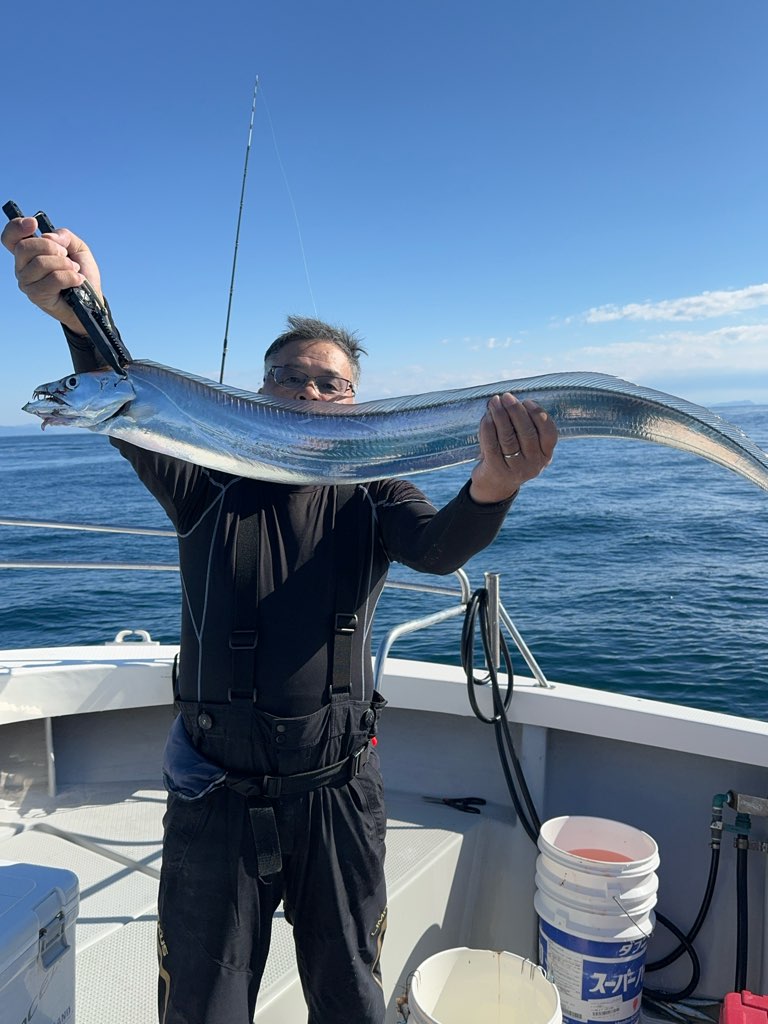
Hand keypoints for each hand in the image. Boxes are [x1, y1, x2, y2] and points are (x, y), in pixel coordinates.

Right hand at [1, 216, 101, 335]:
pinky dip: (71, 277)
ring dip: (64, 264)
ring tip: (75, 270)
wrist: (91, 301)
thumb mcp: (78, 248)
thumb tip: (50, 237)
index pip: (10, 238)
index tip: (33, 223)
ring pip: (40, 263)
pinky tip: (78, 280)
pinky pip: (54, 279)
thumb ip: (65, 236)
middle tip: (65, 255)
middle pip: (24, 247)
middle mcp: (22, 267)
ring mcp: (27, 282)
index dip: (16, 227)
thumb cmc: (81, 274)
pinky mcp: (36, 296)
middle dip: (51, 247)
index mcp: (28, 253)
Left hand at [469, 393, 557, 503]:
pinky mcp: (496, 470)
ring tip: (494, 402)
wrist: (495, 485)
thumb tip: (511, 401)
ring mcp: (516, 469)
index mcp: (546, 455)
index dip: (538, 414)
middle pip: (527, 432)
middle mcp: (534, 463)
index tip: (526, 401)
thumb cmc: (511, 457)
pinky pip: (491, 445)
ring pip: (508, 437)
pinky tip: (486, 417)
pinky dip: (488, 428)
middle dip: (515, 411)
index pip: (549, 433)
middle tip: (506, 397)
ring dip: (500, 416)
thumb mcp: (525, 446)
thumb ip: (525, 427)